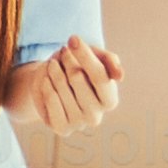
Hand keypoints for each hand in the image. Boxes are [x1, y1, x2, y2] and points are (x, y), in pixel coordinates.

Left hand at [6, 34, 124, 139]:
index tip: (72, 39)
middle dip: (68, 61)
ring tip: (53, 64)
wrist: (50, 83)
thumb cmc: (78, 68)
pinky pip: (50, 100)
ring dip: (54, 70)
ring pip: (61, 88)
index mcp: (110, 100)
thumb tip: (120, 76)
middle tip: (63, 53)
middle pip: (77, 79)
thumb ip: (109, 61)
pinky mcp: (61, 128)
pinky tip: (46, 79)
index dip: (85, 56)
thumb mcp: (95, 57)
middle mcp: (97, 116)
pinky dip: (46, 85)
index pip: (100, 75)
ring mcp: (79, 124)